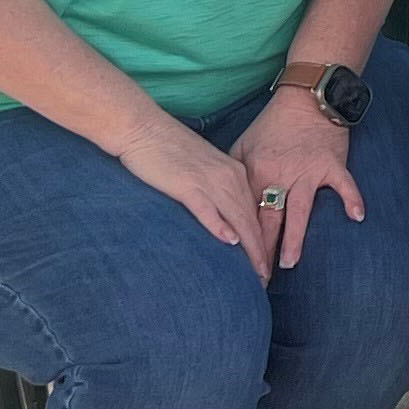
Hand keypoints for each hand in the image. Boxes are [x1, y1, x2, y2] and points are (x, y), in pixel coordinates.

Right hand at [108, 119, 267, 280]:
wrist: (142, 128)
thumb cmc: (168, 151)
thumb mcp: (203, 170)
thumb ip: (217, 192)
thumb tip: (227, 221)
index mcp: (233, 172)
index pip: (254, 213)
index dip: (262, 242)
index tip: (266, 266)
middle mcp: (228, 176)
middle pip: (250, 220)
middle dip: (260, 252)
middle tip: (265, 280)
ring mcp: (208, 180)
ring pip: (236, 218)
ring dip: (248, 248)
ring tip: (255, 274)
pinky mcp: (187, 184)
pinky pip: (207, 208)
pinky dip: (219, 225)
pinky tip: (229, 242)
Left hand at [232, 91, 364, 274]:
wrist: (305, 98)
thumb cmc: (272, 124)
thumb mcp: (243, 145)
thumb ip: (233, 173)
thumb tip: (224, 201)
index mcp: (256, 172)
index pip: (245, 214)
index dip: (241, 241)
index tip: (238, 267)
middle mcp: (280, 175)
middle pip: (269, 220)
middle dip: (263, 251)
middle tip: (259, 279)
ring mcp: (307, 171)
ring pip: (300, 211)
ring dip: (294, 238)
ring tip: (289, 264)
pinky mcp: (331, 164)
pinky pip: (343, 186)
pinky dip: (351, 199)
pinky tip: (356, 218)